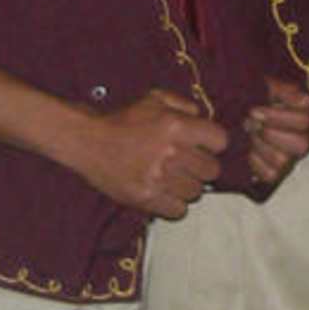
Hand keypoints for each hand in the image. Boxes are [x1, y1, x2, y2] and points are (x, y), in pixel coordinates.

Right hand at [69, 89, 225, 219]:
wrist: (88, 141)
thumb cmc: (123, 120)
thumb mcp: (154, 99)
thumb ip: (183, 104)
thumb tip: (202, 118)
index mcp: (176, 125)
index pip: (220, 141)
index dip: (214, 143)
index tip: (203, 146)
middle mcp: (170, 152)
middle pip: (212, 170)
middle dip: (202, 167)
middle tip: (188, 165)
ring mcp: (158, 177)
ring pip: (196, 192)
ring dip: (188, 186)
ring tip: (173, 179)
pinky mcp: (145, 198)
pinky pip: (179, 210)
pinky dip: (174, 204)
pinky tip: (164, 193)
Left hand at [244, 78, 308, 184]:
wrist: (240, 111)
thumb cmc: (258, 97)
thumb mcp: (269, 86)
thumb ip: (282, 89)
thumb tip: (300, 101)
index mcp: (306, 114)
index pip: (304, 120)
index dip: (277, 117)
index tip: (253, 110)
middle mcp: (305, 137)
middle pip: (301, 144)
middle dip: (270, 134)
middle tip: (251, 124)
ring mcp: (292, 157)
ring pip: (283, 160)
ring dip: (260, 146)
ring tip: (249, 134)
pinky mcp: (277, 173)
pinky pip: (270, 175)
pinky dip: (255, 162)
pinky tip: (248, 149)